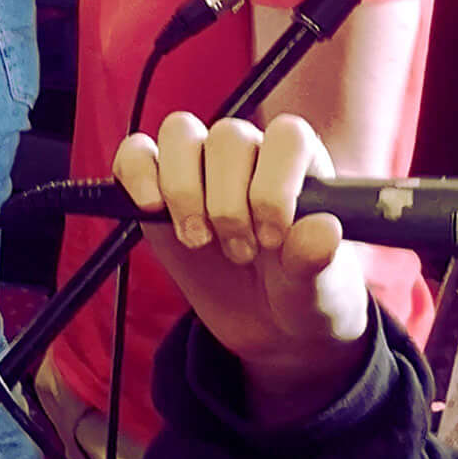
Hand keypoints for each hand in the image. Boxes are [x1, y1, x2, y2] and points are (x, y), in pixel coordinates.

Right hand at [106, 111, 373, 412]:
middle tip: (241, 255)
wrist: (270, 324)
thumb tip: (321, 230)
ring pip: (180, 134)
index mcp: (301, 166)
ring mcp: (202, 168)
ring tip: (198, 240)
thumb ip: (317, 259)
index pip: (286, 138)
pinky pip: (136, 154)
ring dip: (182, 190)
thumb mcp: (320, 289)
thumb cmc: (303, 293)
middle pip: (227, 138)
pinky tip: (152, 211)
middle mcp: (251, 155)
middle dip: (227, 205)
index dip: (274, 185)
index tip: (273, 238)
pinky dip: (136, 175)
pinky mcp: (159, 188)